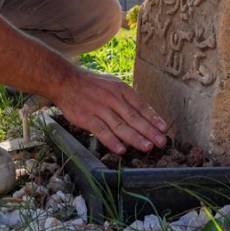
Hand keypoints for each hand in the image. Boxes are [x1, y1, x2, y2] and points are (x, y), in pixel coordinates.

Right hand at [53, 68, 167, 153]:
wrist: (65, 81)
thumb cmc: (91, 84)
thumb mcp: (112, 84)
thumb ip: (126, 98)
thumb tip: (144, 112)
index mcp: (120, 89)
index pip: (140, 105)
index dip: (153, 118)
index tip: (164, 129)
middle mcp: (112, 98)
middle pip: (134, 117)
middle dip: (149, 131)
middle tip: (161, 142)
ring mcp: (99, 108)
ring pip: (120, 126)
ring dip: (135, 138)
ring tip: (147, 147)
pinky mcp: (86, 117)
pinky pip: (101, 131)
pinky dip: (111, 141)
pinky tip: (121, 150)